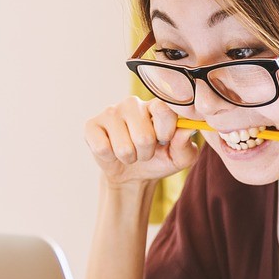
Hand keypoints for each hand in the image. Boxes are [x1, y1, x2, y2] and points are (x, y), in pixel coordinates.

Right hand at [84, 96, 198, 185]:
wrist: (133, 174)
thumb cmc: (160, 160)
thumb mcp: (180, 158)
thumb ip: (186, 145)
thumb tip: (187, 130)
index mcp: (157, 105)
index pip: (164, 109)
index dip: (166, 132)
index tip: (165, 141)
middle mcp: (134, 103)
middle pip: (144, 136)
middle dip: (146, 153)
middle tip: (145, 151)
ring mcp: (111, 112)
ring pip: (124, 147)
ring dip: (130, 157)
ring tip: (130, 152)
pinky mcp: (92, 125)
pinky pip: (102, 148)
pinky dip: (110, 158)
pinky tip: (112, 151)